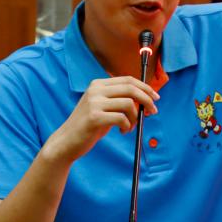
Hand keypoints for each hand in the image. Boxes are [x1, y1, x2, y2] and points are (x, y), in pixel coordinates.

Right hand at [45, 76, 159, 162]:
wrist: (66, 141)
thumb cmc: (89, 126)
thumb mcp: (103, 107)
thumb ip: (120, 100)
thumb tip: (146, 99)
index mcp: (98, 84)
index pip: (128, 80)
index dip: (145, 87)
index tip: (155, 97)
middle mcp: (95, 90)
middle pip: (130, 88)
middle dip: (146, 99)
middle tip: (153, 111)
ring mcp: (94, 103)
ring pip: (128, 104)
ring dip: (135, 117)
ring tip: (130, 127)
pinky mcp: (94, 117)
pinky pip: (121, 118)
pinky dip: (127, 126)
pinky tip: (122, 131)